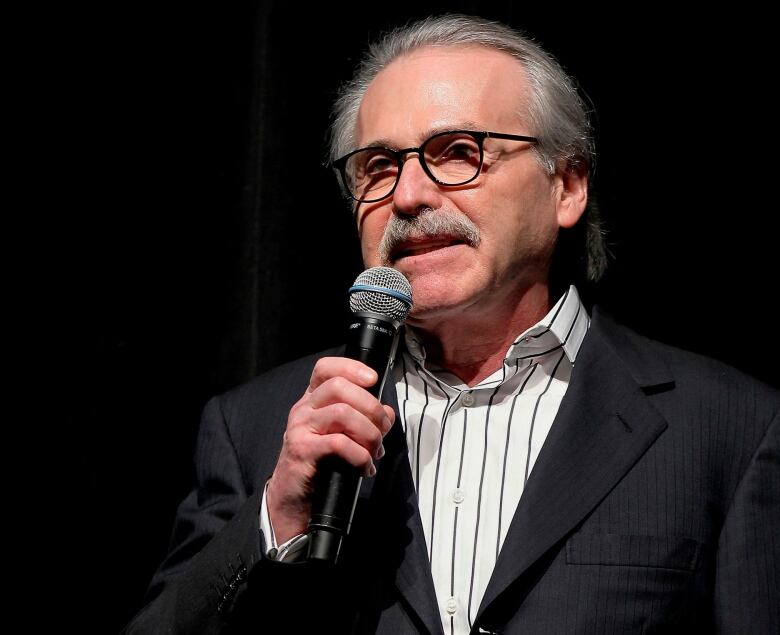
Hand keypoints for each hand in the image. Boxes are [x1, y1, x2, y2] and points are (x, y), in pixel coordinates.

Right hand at [265, 357, 394, 543]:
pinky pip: (339, 443)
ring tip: (374, 452)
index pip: (326, 369)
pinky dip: (360, 456)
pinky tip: (364, 468)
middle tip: (382, 430)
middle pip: (339, 386)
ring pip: (343, 413)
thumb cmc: (320, 466)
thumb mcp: (343, 437)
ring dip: (369, 433)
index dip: (351, 367)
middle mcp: (303, 409)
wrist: (292, 501)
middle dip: (370, 407)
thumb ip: (365, 421)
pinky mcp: (302, 451)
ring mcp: (300, 428)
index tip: (373, 379)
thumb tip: (387, 413)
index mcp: (313, 401)